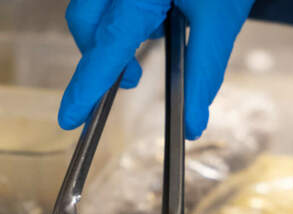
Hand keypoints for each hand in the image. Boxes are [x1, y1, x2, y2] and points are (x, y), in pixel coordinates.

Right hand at [58, 0, 254, 139]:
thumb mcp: (222, 19)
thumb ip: (204, 72)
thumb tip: (193, 123)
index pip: (106, 46)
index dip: (86, 86)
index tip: (69, 118)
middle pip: (85, 23)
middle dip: (100, 57)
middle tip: (132, 79)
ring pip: (92, 8)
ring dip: (111, 34)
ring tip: (150, 40)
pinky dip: (119, 14)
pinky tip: (154, 12)